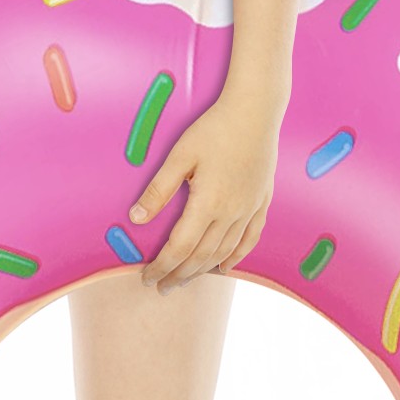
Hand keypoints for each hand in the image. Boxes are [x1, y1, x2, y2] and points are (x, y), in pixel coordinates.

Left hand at [127, 85, 283, 294]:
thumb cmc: (214, 128)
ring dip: (202, 271)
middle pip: (201, 257)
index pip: (179, 248)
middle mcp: (231, 214)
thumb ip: (159, 189)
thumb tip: (137, 218)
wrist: (255, 111)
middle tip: (161, 287)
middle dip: (178, 275)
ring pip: (224, 253)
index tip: (146, 277)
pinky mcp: (262, 203)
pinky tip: (224, 267)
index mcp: (208, 204)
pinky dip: (235, 258)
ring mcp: (249, 210)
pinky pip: (249, 241)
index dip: (162, 266)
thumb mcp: (179, 155)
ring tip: (185, 280)